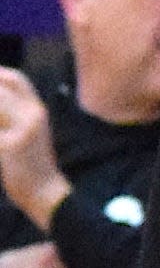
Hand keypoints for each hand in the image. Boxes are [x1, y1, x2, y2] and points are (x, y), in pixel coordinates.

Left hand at [0, 67, 69, 228]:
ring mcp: (22, 129)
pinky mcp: (10, 146)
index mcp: (38, 110)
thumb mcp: (30, 132)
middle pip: (1, 89)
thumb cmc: (33, 163)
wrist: (46, 192)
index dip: (0, 74)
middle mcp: (33, 115)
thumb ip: (15, 114)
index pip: (16, 79)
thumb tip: (0, 104)